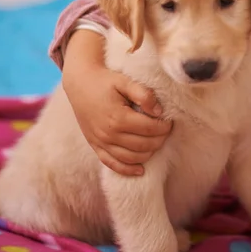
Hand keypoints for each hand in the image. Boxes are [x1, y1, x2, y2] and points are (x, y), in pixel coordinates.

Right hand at [62, 29, 171, 175]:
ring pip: (131, 158)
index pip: (150, 129)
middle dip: (160, 139)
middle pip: (144, 145)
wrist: (80, 83)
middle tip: (165, 131)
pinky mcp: (95, 146)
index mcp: (118, 117)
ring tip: (156, 142)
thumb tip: (158, 111)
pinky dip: (127, 170)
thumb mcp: (125, 81)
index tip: (169, 121)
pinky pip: (112, 164)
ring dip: (149, 153)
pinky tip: (140, 170)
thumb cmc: (105, 81)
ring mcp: (101, 142)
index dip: (164, 127)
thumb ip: (143, 94)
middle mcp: (109, 134)